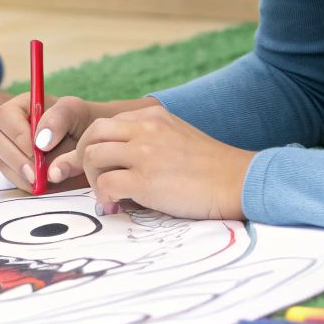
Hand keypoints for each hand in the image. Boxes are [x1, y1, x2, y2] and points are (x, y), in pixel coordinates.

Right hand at [0, 94, 155, 191]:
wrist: (93, 144)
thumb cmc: (84, 121)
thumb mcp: (76, 111)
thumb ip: (59, 120)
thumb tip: (40, 144)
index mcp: (23, 106)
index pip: (6, 116)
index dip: (18, 133)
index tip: (37, 149)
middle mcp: (13, 128)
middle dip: (16, 159)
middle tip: (36, 173)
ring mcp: (14, 150)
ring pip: (2, 161)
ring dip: (20, 173)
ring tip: (40, 180)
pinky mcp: (19, 170)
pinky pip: (12, 178)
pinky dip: (24, 183)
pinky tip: (40, 184)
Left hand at [61, 103, 254, 219]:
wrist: (238, 182)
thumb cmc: (212, 168)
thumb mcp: (179, 136)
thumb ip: (152, 139)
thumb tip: (125, 159)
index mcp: (154, 115)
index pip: (108, 123)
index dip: (95, 145)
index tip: (97, 165)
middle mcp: (146, 128)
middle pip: (93, 133)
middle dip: (84, 157)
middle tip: (94, 179)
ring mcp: (145, 153)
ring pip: (92, 156)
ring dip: (92, 179)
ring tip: (107, 195)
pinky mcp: (146, 181)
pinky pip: (105, 185)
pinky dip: (104, 198)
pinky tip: (115, 207)